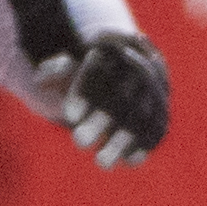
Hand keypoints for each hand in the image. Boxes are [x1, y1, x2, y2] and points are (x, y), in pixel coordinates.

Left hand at [38, 31, 169, 166]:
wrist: (115, 69)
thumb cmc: (79, 71)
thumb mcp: (61, 67)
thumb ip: (52, 71)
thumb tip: (43, 77)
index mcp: (114, 43)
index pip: (101, 67)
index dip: (87, 91)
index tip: (70, 116)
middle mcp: (142, 59)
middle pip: (123, 93)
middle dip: (101, 120)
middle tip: (78, 142)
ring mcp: (157, 84)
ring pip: (143, 114)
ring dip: (123, 140)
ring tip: (102, 163)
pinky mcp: (163, 106)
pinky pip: (158, 126)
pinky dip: (145, 144)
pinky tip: (129, 162)